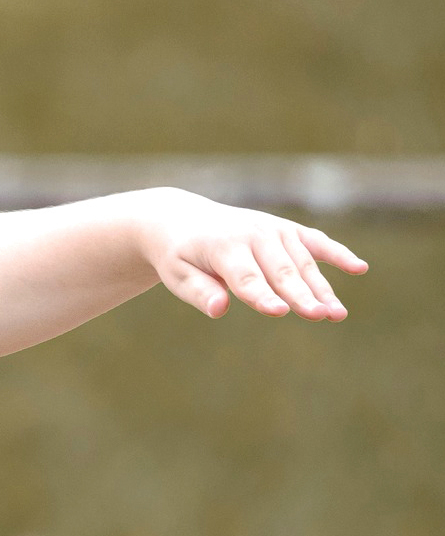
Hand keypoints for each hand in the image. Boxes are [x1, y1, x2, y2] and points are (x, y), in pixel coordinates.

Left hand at [140, 190, 367, 319]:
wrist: (181, 220)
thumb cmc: (179, 255)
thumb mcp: (176, 274)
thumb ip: (198, 292)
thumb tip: (219, 309)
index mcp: (224, 247)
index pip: (246, 278)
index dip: (262, 296)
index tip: (279, 311)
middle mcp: (253, 234)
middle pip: (281, 271)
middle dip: (301, 295)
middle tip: (320, 316)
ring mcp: (273, 229)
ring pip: (302, 263)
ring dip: (322, 287)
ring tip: (337, 314)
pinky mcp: (286, 229)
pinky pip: (316, 241)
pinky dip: (337, 253)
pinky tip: (359, 269)